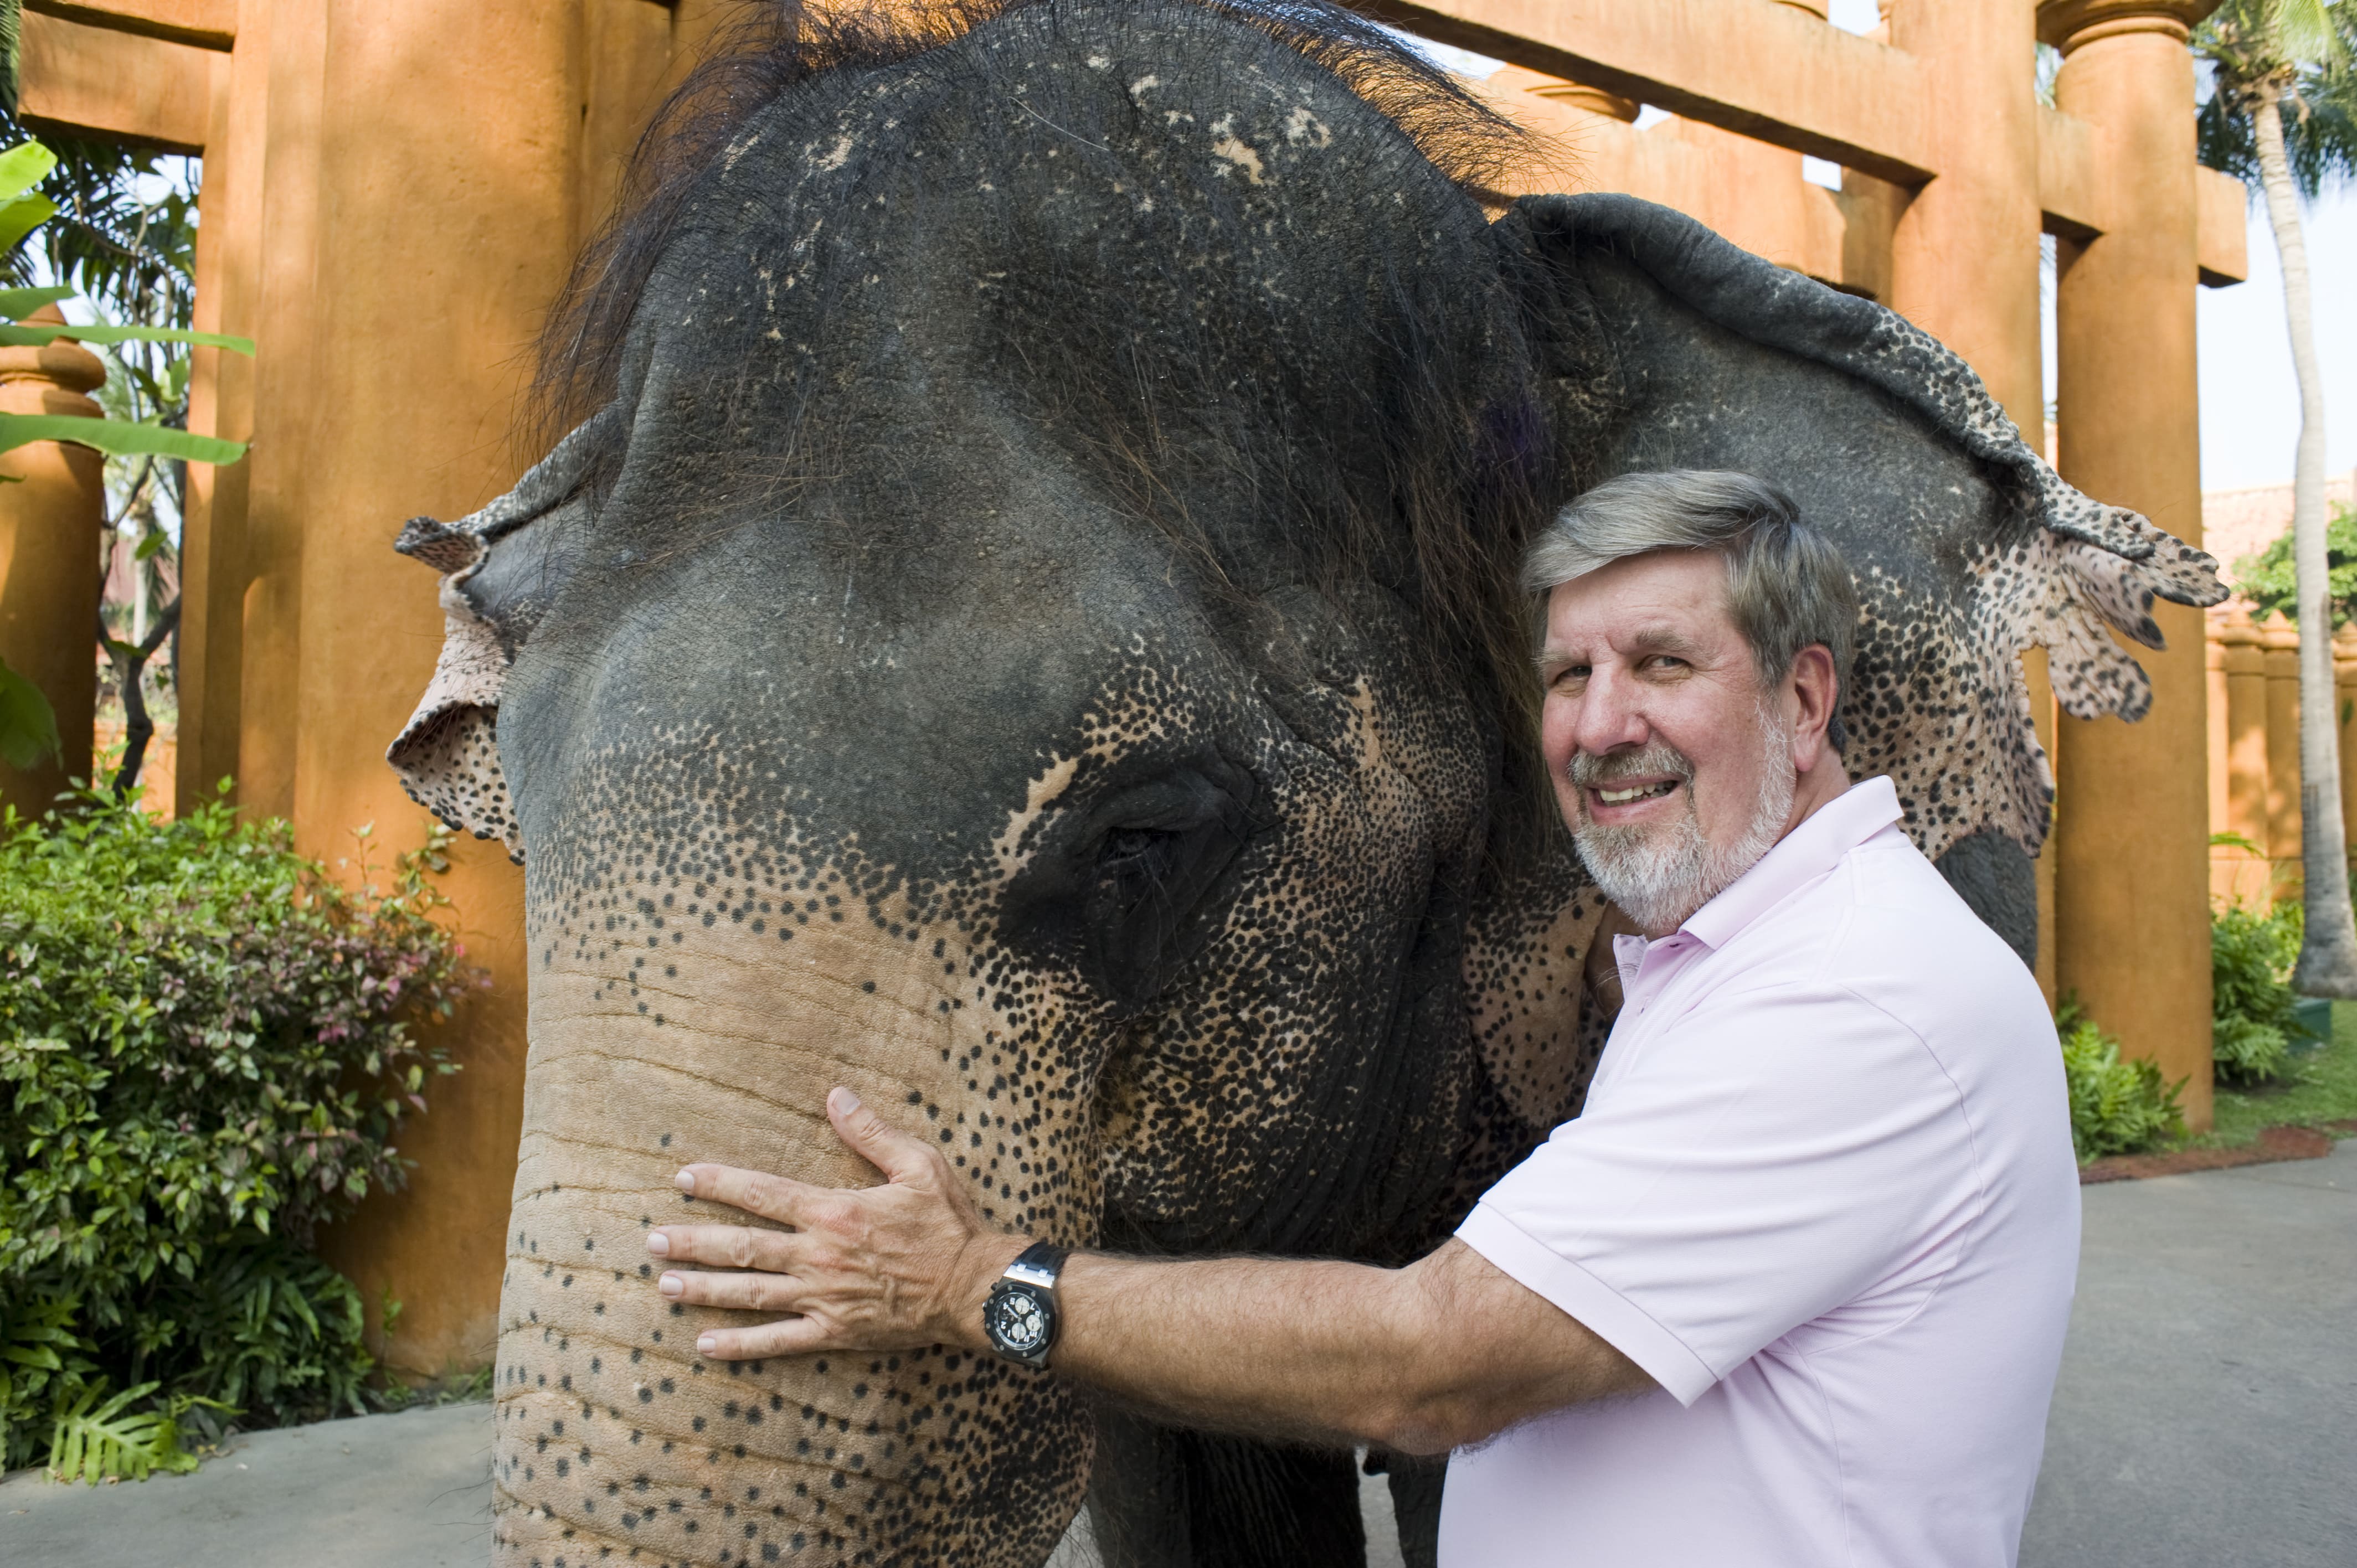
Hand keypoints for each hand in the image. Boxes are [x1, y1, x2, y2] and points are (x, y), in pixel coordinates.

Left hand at [647, 1086, 1028, 1359]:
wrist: (974, 1288)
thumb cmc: (948, 1223)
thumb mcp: (919, 1164)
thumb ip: (871, 1132)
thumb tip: (836, 1095)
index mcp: (833, 1211)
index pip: (762, 1193)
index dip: (719, 1184)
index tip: (683, 1178)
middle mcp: (818, 1255)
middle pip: (741, 1247)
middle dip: (692, 1242)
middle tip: (651, 1240)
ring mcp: (822, 1298)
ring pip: (750, 1293)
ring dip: (703, 1288)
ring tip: (663, 1284)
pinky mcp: (834, 1332)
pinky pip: (779, 1341)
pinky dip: (741, 1345)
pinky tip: (705, 1344)